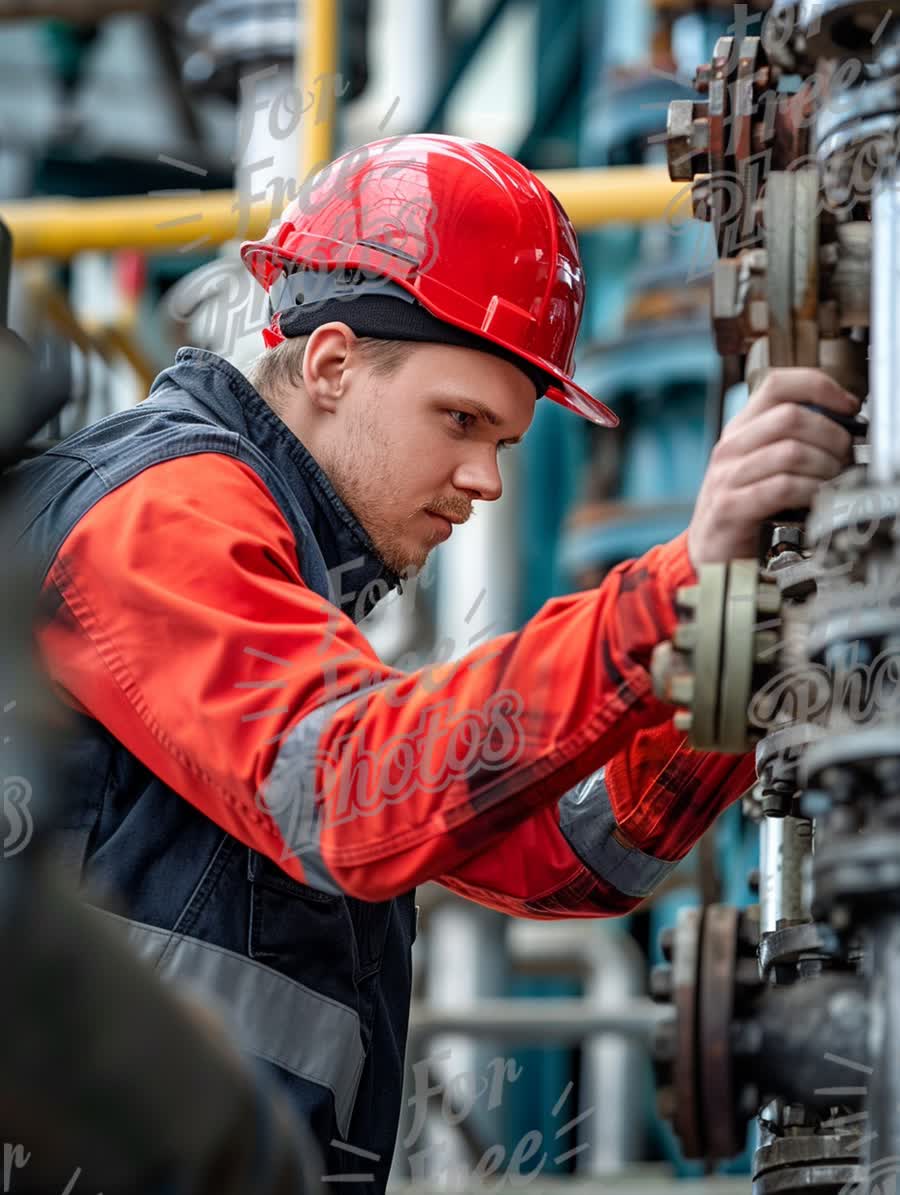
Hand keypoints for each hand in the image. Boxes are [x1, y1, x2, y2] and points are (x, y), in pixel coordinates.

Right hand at [687, 368, 859, 569]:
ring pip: (791, 451)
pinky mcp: (731, 507)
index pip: (777, 384)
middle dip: (831, 435)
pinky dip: (809, 491)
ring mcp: (727, 477)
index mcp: (739, 430)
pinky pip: (782, 487)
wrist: (709, 553)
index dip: (819, 387)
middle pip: (790, 416)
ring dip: (825, 467)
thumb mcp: (761, 466)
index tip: (847, 407)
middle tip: (845, 455)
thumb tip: (842, 427)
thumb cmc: (742, 509)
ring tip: (832, 481)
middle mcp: (730, 448)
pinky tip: (816, 499)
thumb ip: (790, 441)